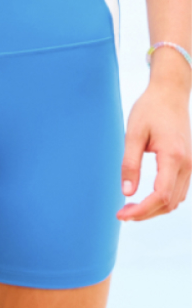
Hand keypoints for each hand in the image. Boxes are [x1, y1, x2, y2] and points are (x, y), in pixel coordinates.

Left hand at [118, 80, 191, 220]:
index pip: (160, 196)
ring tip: (131, 207)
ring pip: (176, 200)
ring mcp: (191, 165)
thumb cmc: (150, 109)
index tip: (122, 214)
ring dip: (155, 209)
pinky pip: (179, 191)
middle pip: (168, 203)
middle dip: (145, 213)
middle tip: (122, 213)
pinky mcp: (189, 164)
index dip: (141, 211)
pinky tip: (147, 198)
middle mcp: (187, 165)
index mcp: (173, 157)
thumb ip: (130, 163)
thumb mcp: (133, 133)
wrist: (170, 93)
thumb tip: (127, 193)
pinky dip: (164, 200)